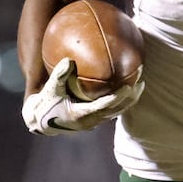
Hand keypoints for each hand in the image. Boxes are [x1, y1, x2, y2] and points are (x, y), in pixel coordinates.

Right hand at [21, 58, 143, 135]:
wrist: (41, 121)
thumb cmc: (45, 104)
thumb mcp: (50, 89)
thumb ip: (59, 75)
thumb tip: (69, 59)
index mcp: (81, 115)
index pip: (105, 106)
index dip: (118, 97)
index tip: (129, 86)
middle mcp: (91, 121)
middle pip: (117, 110)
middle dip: (131, 97)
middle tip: (141, 82)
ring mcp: (94, 122)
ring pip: (117, 111)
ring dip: (129, 100)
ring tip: (140, 86)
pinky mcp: (94, 120)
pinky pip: (112, 110)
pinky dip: (121, 100)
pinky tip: (127, 87)